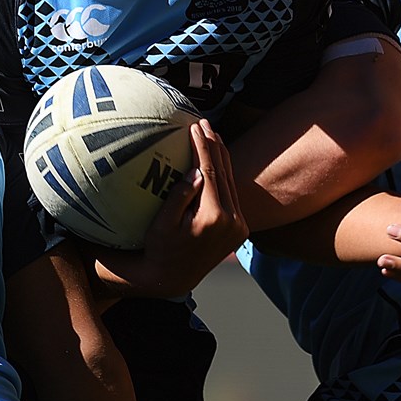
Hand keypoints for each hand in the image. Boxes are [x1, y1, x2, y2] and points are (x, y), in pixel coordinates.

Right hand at [135, 119, 248, 296]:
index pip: (209, 172)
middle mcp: (232, 222)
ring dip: (221, 157)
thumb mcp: (163, 223)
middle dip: (213, 145)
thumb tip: (198, 171)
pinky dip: (225, 175)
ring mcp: (239, 226)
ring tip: (211, 134)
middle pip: (224, 173)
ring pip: (231, 182)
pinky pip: (232, 194)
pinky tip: (217, 160)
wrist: (174, 277)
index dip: (202, 146)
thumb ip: (180, 197)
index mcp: (213, 217)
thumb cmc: (160, 248)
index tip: (194, 126)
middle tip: (204, 123)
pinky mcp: (240, 229)